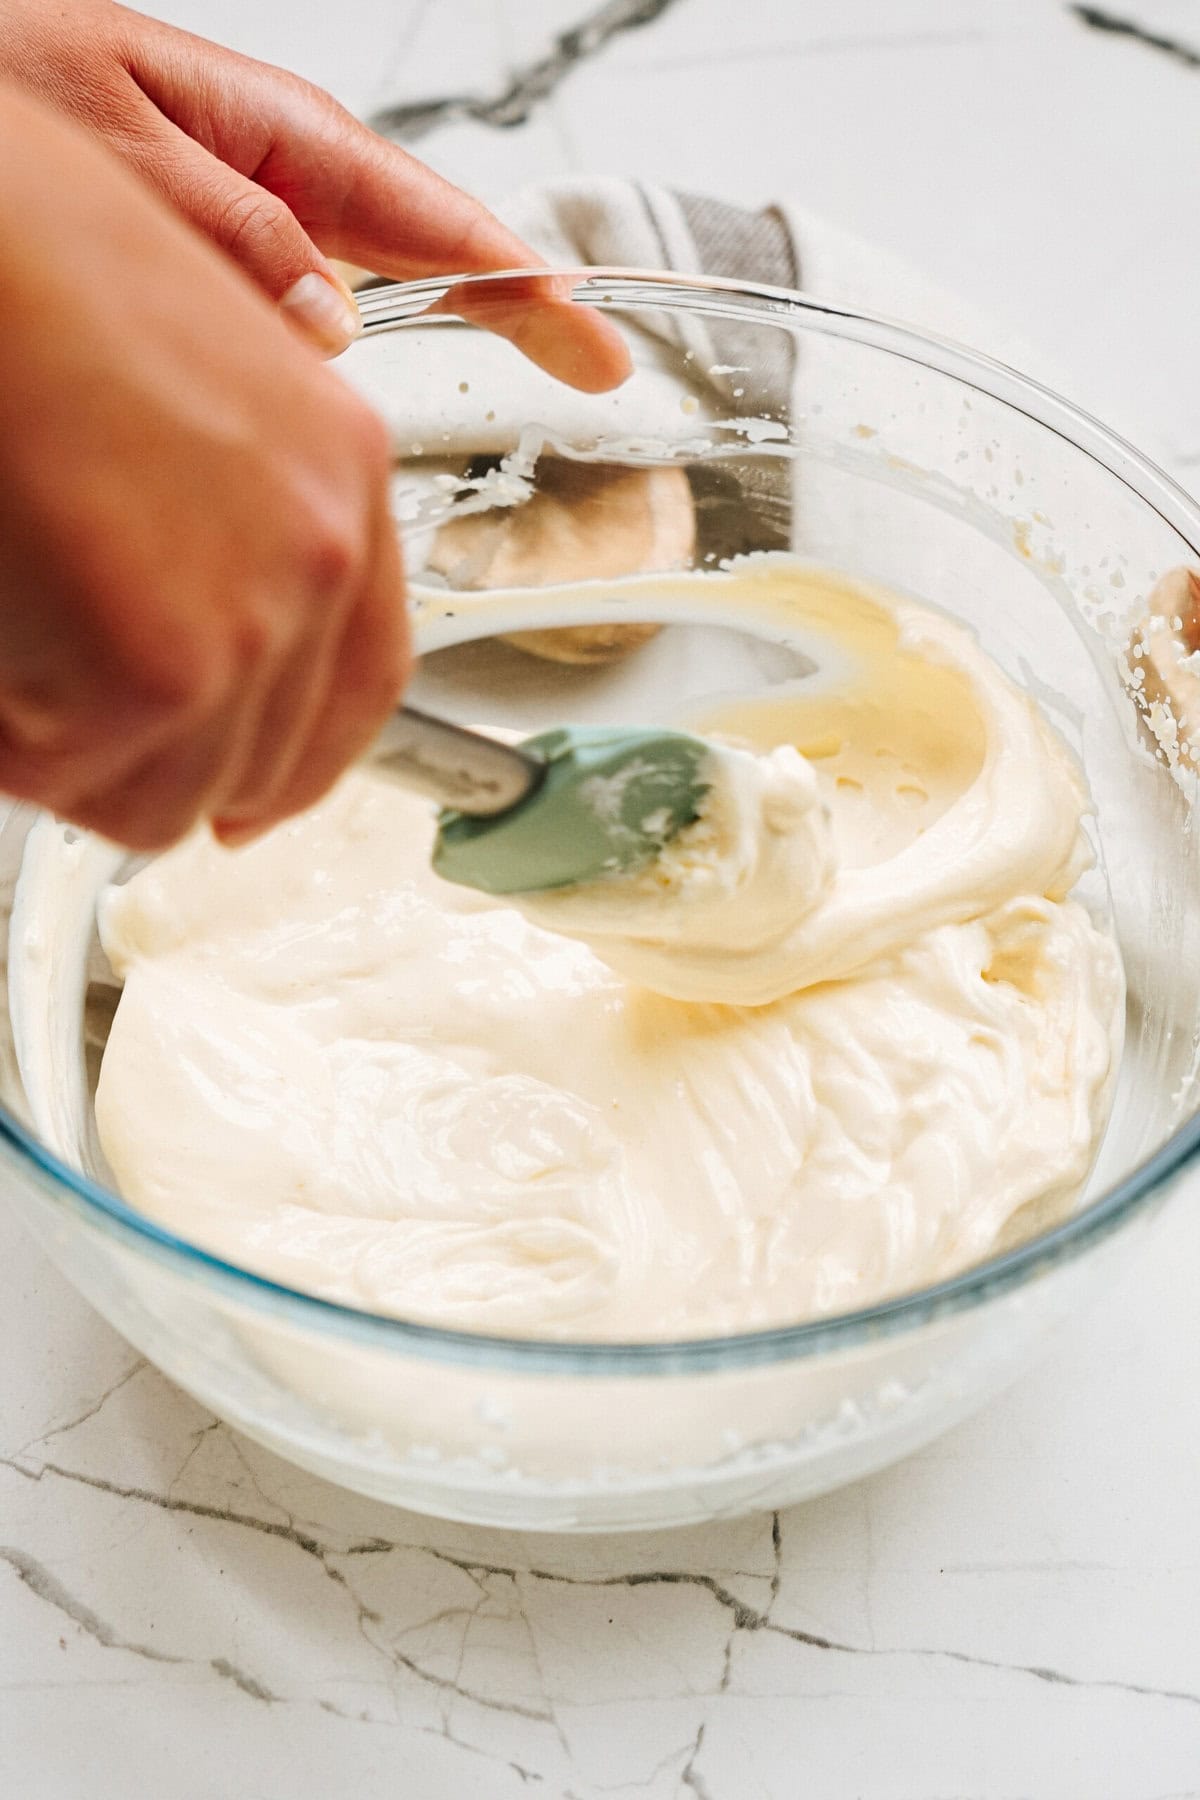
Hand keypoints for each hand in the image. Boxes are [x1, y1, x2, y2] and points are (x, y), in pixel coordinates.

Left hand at [0, 0, 630, 386]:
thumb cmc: (4, 86)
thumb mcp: (109, 144)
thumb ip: (226, 228)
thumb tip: (332, 325)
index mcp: (279, 135)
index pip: (432, 216)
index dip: (523, 283)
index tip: (592, 341)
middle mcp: (286, 179)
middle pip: (436, 251)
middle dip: (523, 307)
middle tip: (602, 371)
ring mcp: (265, 222)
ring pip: (376, 297)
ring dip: (446, 334)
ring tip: (540, 367)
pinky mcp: (229, 262)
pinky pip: (309, 324)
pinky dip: (345, 367)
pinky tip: (364, 406)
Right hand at [0, 84, 408, 850]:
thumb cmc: (29, 266)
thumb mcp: (190, 378)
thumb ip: (234, 516)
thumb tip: (210, 627)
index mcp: (342, 474)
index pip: (362, 683)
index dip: (296, 762)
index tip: (250, 800)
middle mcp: (321, 553)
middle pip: (261, 760)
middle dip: (158, 755)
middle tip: (69, 703)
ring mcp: (252, 620)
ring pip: (167, 795)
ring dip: (77, 751)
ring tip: (19, 641)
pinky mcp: (158, 673)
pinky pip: (76, 782)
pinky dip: (18, 746)